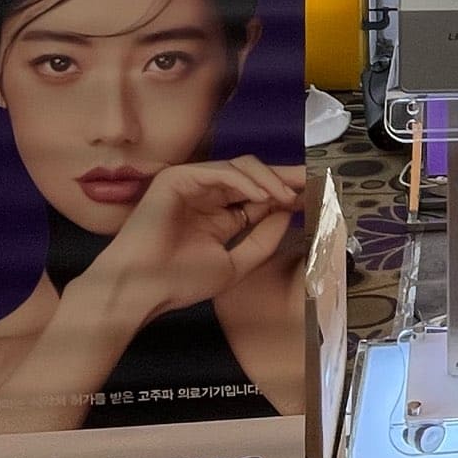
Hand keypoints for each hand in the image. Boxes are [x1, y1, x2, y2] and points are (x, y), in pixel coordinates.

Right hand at [67, 157, 305, 335]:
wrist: (141, 290)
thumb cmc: (179, 282)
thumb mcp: (235, 264)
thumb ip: (262, 239)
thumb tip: (288, 213)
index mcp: (218, 214)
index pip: (258, 195)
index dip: (287, 194)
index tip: (316, 198)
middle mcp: (207, 195)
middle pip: (254, 175)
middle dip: (286, 178)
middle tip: (314, 182)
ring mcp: (192, 183)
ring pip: (241, 167)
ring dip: (270, 180)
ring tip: (290, 197)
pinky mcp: (178, 177)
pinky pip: (221, 171)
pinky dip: (246, 181)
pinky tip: (265, 197)